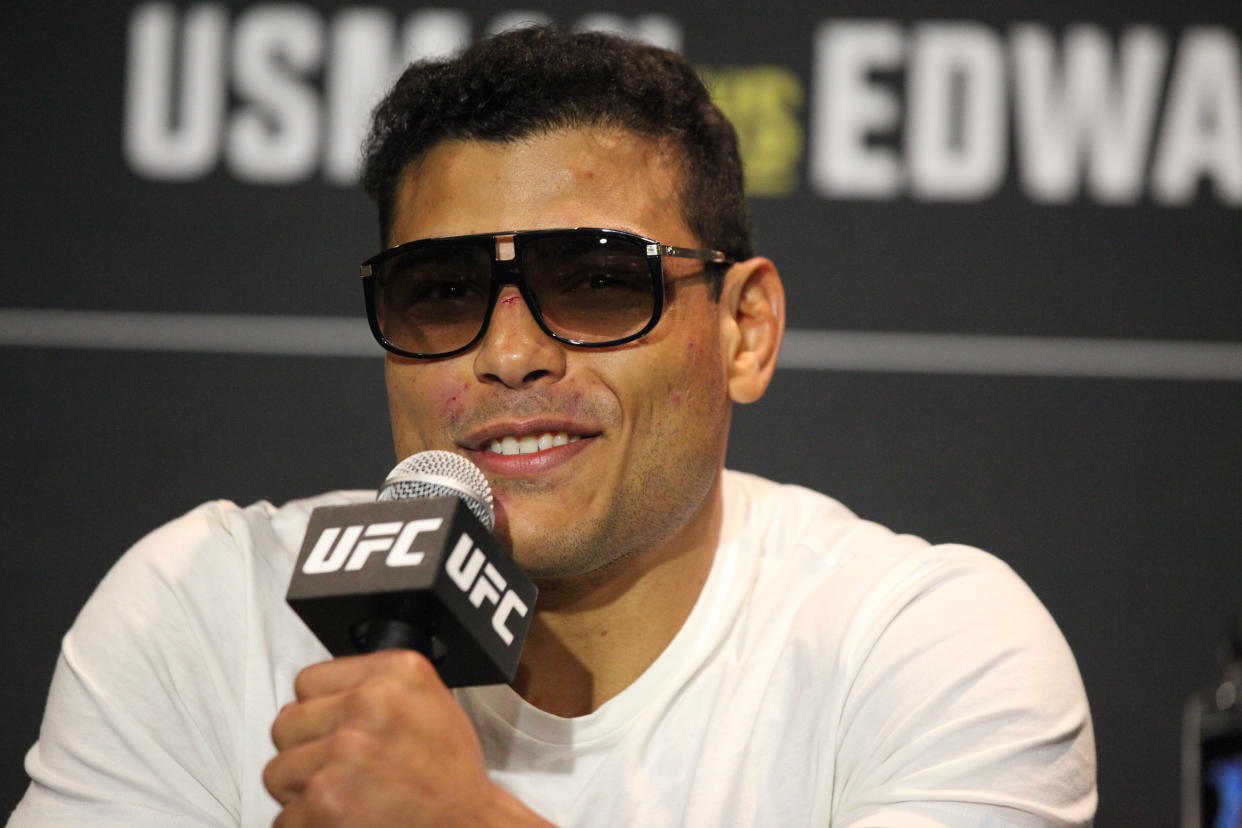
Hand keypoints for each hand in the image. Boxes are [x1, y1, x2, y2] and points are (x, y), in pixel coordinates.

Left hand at [263, 649, 550, 826]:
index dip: (320, 711)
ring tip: (344, 796)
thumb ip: (377, 685)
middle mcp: (367, 706)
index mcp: (396, 673)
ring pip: (277, 772)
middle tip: (341, 768)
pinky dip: (307, 825)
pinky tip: (344, 818)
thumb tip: (318, 698)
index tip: (338, 728)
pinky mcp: (323, 802)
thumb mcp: (430, 700)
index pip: (308, 681)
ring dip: (301, 791)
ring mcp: (342, 754)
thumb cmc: (450, 774)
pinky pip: (283, 816)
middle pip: (285, 724)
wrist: (467, 825)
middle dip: (305, 751)